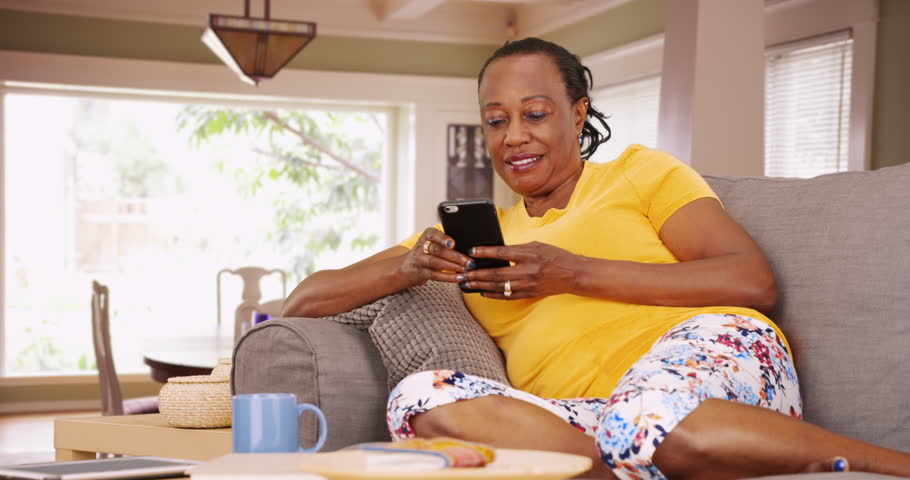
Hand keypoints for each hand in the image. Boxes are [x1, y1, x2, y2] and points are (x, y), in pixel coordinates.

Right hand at [399, 228, 475, 285]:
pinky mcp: (420, 273)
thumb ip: (445, 244)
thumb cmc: (426, 255)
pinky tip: (459, 278)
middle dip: (455, 256)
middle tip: (470, 261)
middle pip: (437, 250)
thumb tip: (468, 247)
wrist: (405, 269)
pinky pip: (436, 275)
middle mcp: (420, 247)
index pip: (432, 233)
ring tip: (466, 270)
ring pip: (436, 263)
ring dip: (453, 267)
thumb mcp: (431, 245)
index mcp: (425, 237)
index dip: (442, 238)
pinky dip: (449, 277)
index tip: (453, 243)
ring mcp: (419, 261)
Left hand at [461, 242, 579, 298]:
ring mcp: (528, 284)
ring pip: (498, 286)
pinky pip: (506, 296)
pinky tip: (481, 292)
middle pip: (496, 273)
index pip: (502, 252)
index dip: (485, 252)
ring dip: (480, 285)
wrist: (573, 274)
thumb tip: (494, 252)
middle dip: (476, 274)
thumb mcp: (536, 245)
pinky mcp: (529, 294)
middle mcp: (527, 271)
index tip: (472, 251)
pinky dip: (492, 294)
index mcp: (529, 254)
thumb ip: (516, 249)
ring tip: (466, 283)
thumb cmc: (554, 256)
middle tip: (462, 273)